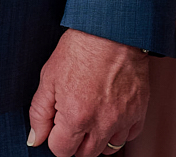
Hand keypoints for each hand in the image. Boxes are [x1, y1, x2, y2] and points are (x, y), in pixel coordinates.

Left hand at [27, 28, 148, 155]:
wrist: (111, 30)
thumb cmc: (80, 49)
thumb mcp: (48, 78)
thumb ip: (39, 113)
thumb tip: (36, 138)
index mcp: (76, 116)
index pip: (62, 151)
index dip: (55, 138)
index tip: (57, 124)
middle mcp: (102, 123)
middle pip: (85, 154)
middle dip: (75, 142)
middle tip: (73, 120)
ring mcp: (123, 118)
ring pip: (109, 149)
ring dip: (97, 139)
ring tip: (92, 117)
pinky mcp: (140, 109)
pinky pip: (130, 135)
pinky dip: (119, 130)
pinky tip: (110, 113)